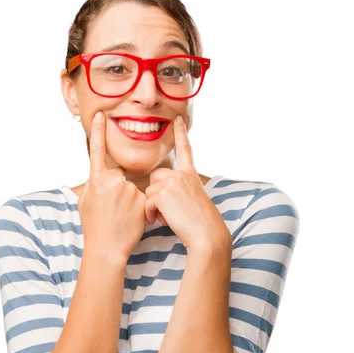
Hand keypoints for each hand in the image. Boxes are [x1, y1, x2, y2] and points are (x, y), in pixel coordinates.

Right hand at [78, 111, 147, 260]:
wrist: (107, 248)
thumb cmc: (93, 227)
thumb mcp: (84, 202)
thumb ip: (92, 184)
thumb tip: (98, 174)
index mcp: (96, 180)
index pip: (97, 151)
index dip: (98, 132)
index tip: (101, 115)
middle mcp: (113, 181)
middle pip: (119, 175)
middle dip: (118, 188)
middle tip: (111, 209)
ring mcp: (129, 190)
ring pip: (132, 187)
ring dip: (129, 199)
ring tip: (120, 216)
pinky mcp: (143, 200)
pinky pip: (143, 197)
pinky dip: (139, 206)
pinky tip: (130, 219)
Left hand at [144, 116, 230, 251]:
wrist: (206, 234)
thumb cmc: (200, 223)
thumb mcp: (193, 199)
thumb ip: (179, 189)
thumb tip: (161, 192)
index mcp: (190, 174)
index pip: (185, 150)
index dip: (181, 133)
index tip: (178, 118)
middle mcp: (182, 175)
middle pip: (155, 177)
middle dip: (156, 193)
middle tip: (168, 210)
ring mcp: (172, 183)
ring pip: (150, 192)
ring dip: (154, 207)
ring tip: (169, 218)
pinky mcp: (163, 194)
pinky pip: (147, 203)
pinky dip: (150, 214)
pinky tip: (160, 221)